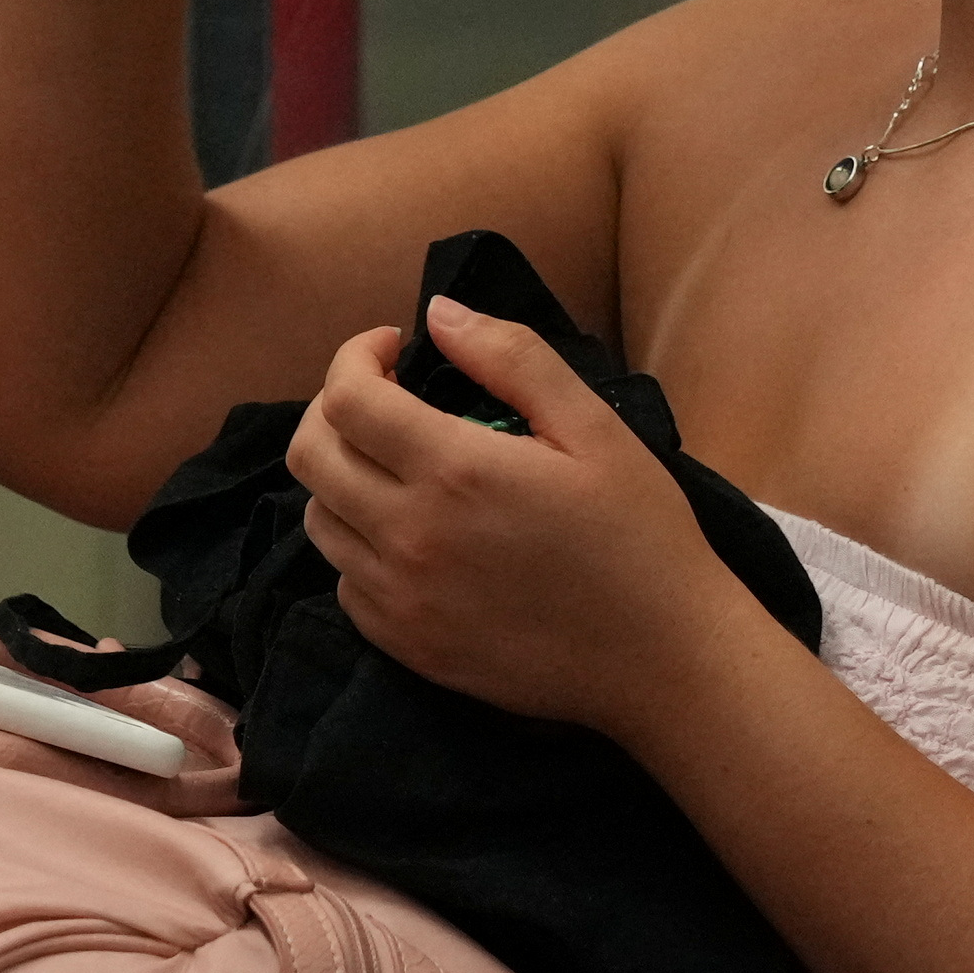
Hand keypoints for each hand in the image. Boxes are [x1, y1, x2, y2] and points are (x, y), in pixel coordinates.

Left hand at [282, 298, 758, 738]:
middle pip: (309, 455)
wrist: (663, 659)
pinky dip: (360, 545)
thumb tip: (438, 313)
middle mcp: (409, 535)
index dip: (354, 357)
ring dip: (342, 477)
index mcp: (455, 470)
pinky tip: (412, 534)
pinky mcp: (407, 647)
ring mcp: (401, 599)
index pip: (346, 398)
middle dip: (333, 409)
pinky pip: (345, 582)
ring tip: (397, 465)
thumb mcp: (595, 428)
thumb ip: (512, 358)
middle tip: (382, 399)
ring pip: (319, 519)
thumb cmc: (640, 535)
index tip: (392, 348)